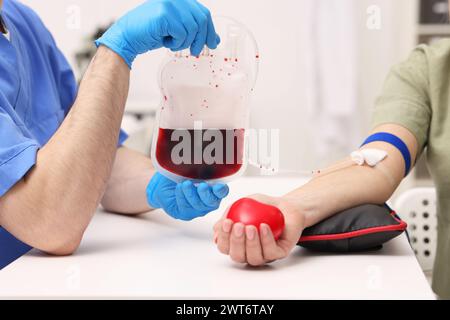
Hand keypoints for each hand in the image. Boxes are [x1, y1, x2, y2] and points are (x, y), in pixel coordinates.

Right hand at [96, 0, 219, 67]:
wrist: (128, 37)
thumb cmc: (149, 33)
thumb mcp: (177, 31)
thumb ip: (195, 31)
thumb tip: (215, 39)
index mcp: (180, 1)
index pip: (203, 13)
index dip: (210, 30)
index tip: (212, 44)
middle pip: (201, 19)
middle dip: (201, 39)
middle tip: (195, 51)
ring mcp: (170, 4)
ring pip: (193, 28)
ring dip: (185, 42)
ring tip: (174, 45)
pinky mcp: (164, 14)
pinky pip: (182, 33)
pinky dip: (176, 43)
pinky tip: (166, 43)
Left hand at [146, 173, 228, 220]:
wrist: (163, 182)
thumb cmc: (180, 173)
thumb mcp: (191, 167)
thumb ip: (200, 167)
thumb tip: (205, 156)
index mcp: (214, 189)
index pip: (222, 192)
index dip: (222, 191)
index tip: (219, 186)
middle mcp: (208, 201)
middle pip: (212, 202)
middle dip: (206, 194)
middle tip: (202, 185)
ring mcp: (197, 209)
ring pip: (198, 205)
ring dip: (191, 194)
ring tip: (185, 184)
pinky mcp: (184, 213)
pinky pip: (185, 207)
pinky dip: (182, 196)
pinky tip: (179, 188)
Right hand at [213, 194, 305, 265]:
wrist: (285, 206)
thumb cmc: (262, 206)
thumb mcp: (242, 204)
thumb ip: (229, 213)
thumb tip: (216, 228)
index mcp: (238, 243)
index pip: (225, 247)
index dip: (223, 237)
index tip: (227, 222)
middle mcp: (249, 252)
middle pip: (237, 256)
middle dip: (236, 242)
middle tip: (238, 225)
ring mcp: (264, 255)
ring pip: (253, 258)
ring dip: (250, 243)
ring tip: (251, 227)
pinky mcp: (279, 253)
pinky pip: (271, 252)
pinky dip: (266, 240)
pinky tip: (264, 227)